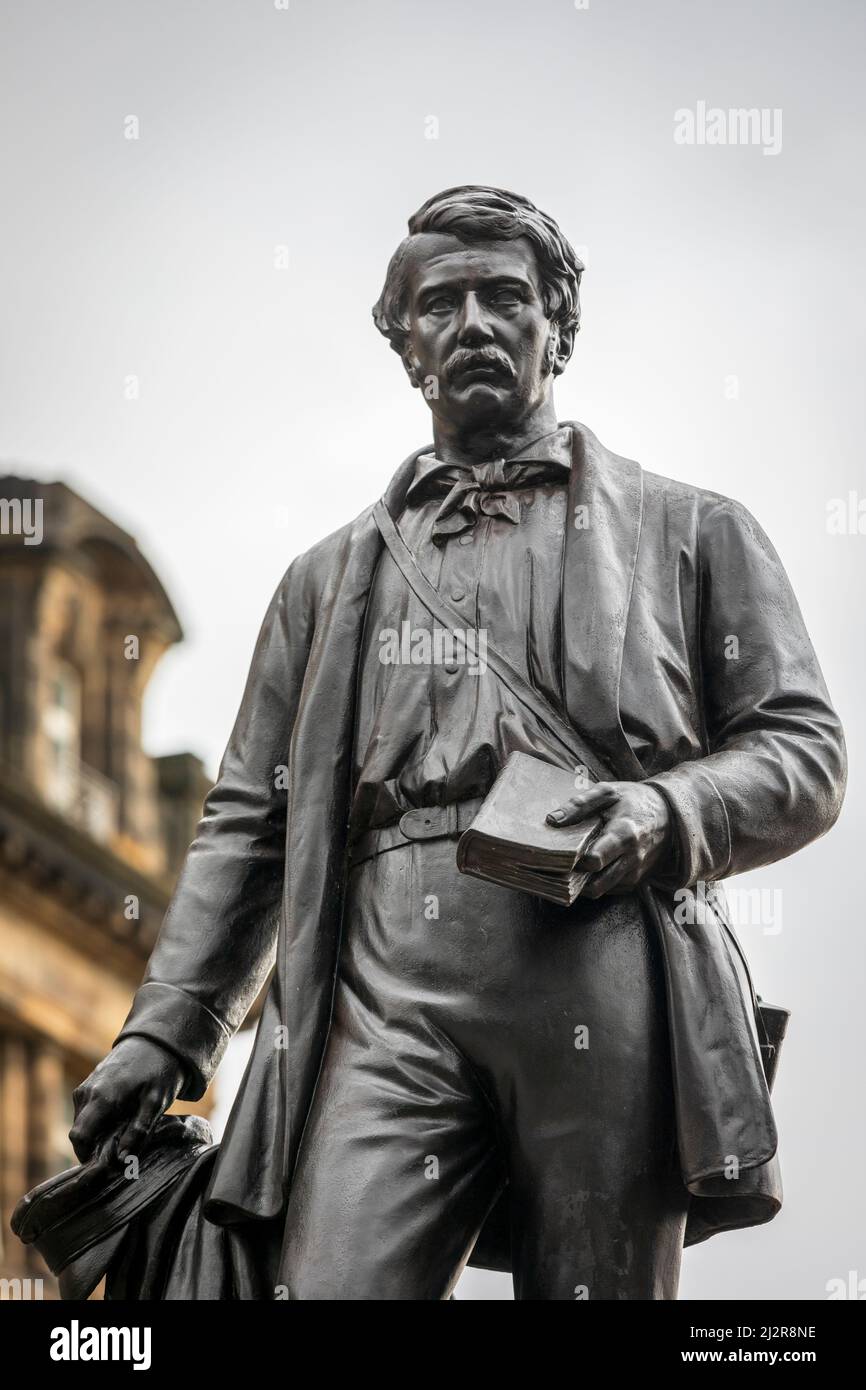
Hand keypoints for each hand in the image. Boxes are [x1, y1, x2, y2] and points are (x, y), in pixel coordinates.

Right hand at [69, 1037, 186, 1164]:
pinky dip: (97, 1121)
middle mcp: (86, 1093)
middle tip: (120, 1152)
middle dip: (94, 1147)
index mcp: (101, 1098)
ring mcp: (85, 1086)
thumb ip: (138, 1132)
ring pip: (82, 1122)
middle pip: (79, 1133)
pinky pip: (86, 1111)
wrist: (156, 1040)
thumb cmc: (159, 1071)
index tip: (106, 1166)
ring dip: (96, 1133)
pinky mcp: (88, 1083)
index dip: (87, 1157)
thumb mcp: (155, 1103)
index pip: (79, 1138)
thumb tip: (122, 1160)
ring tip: (123, 1134)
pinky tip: (120, 1120)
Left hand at [547, 780, 672, 897]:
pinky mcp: (637, 881)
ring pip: (601, 890)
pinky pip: (610, 889)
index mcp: (624, 834)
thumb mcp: (607, 792)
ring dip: (584, 883)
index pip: (595, 861)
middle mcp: (633, 858)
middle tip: (561, 865)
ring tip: (573, 866)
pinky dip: (597, 882)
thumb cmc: (633, 800)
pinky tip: (589, 867)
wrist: (670, 814)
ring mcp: (636, 872)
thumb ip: (579, 805)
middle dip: (575, 878)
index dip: (574, 860)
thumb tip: (552, 820)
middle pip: (595, 884)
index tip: (563, 851)